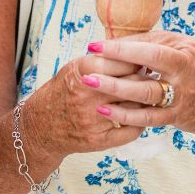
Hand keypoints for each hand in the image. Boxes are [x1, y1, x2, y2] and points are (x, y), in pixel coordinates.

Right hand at [26, 49, 142, 158]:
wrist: (42, 125)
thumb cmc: (64, 91)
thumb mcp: (77, 67)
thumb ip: (103, 59)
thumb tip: (136, 53)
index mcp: (84, 71)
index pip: (126, 63)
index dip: (139, 61)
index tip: (146, 61)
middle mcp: (88, 95)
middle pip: (133, 84)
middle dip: (145, 80)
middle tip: (152, 78)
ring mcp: (93, 119)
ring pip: (135, 108)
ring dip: (145, 102)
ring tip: (148, 96)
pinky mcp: (98, 140)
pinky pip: (131, 132)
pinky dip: (139, 124)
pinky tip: (140, 117)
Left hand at [83, 32, 194, 143]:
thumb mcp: (184, 51)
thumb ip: (155, 45)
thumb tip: (118, 42)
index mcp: (185, 50)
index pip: (151, 45)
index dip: (122, 46)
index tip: (96, 45)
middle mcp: (186, 71)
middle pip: (149, 65)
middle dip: (117, 63)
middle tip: (89, 62)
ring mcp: (183, 96)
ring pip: (146, 93)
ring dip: (117, 89)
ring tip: (91, 84)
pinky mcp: (178, 117)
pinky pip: (149, 118)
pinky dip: (126, 115)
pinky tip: (106, 110)